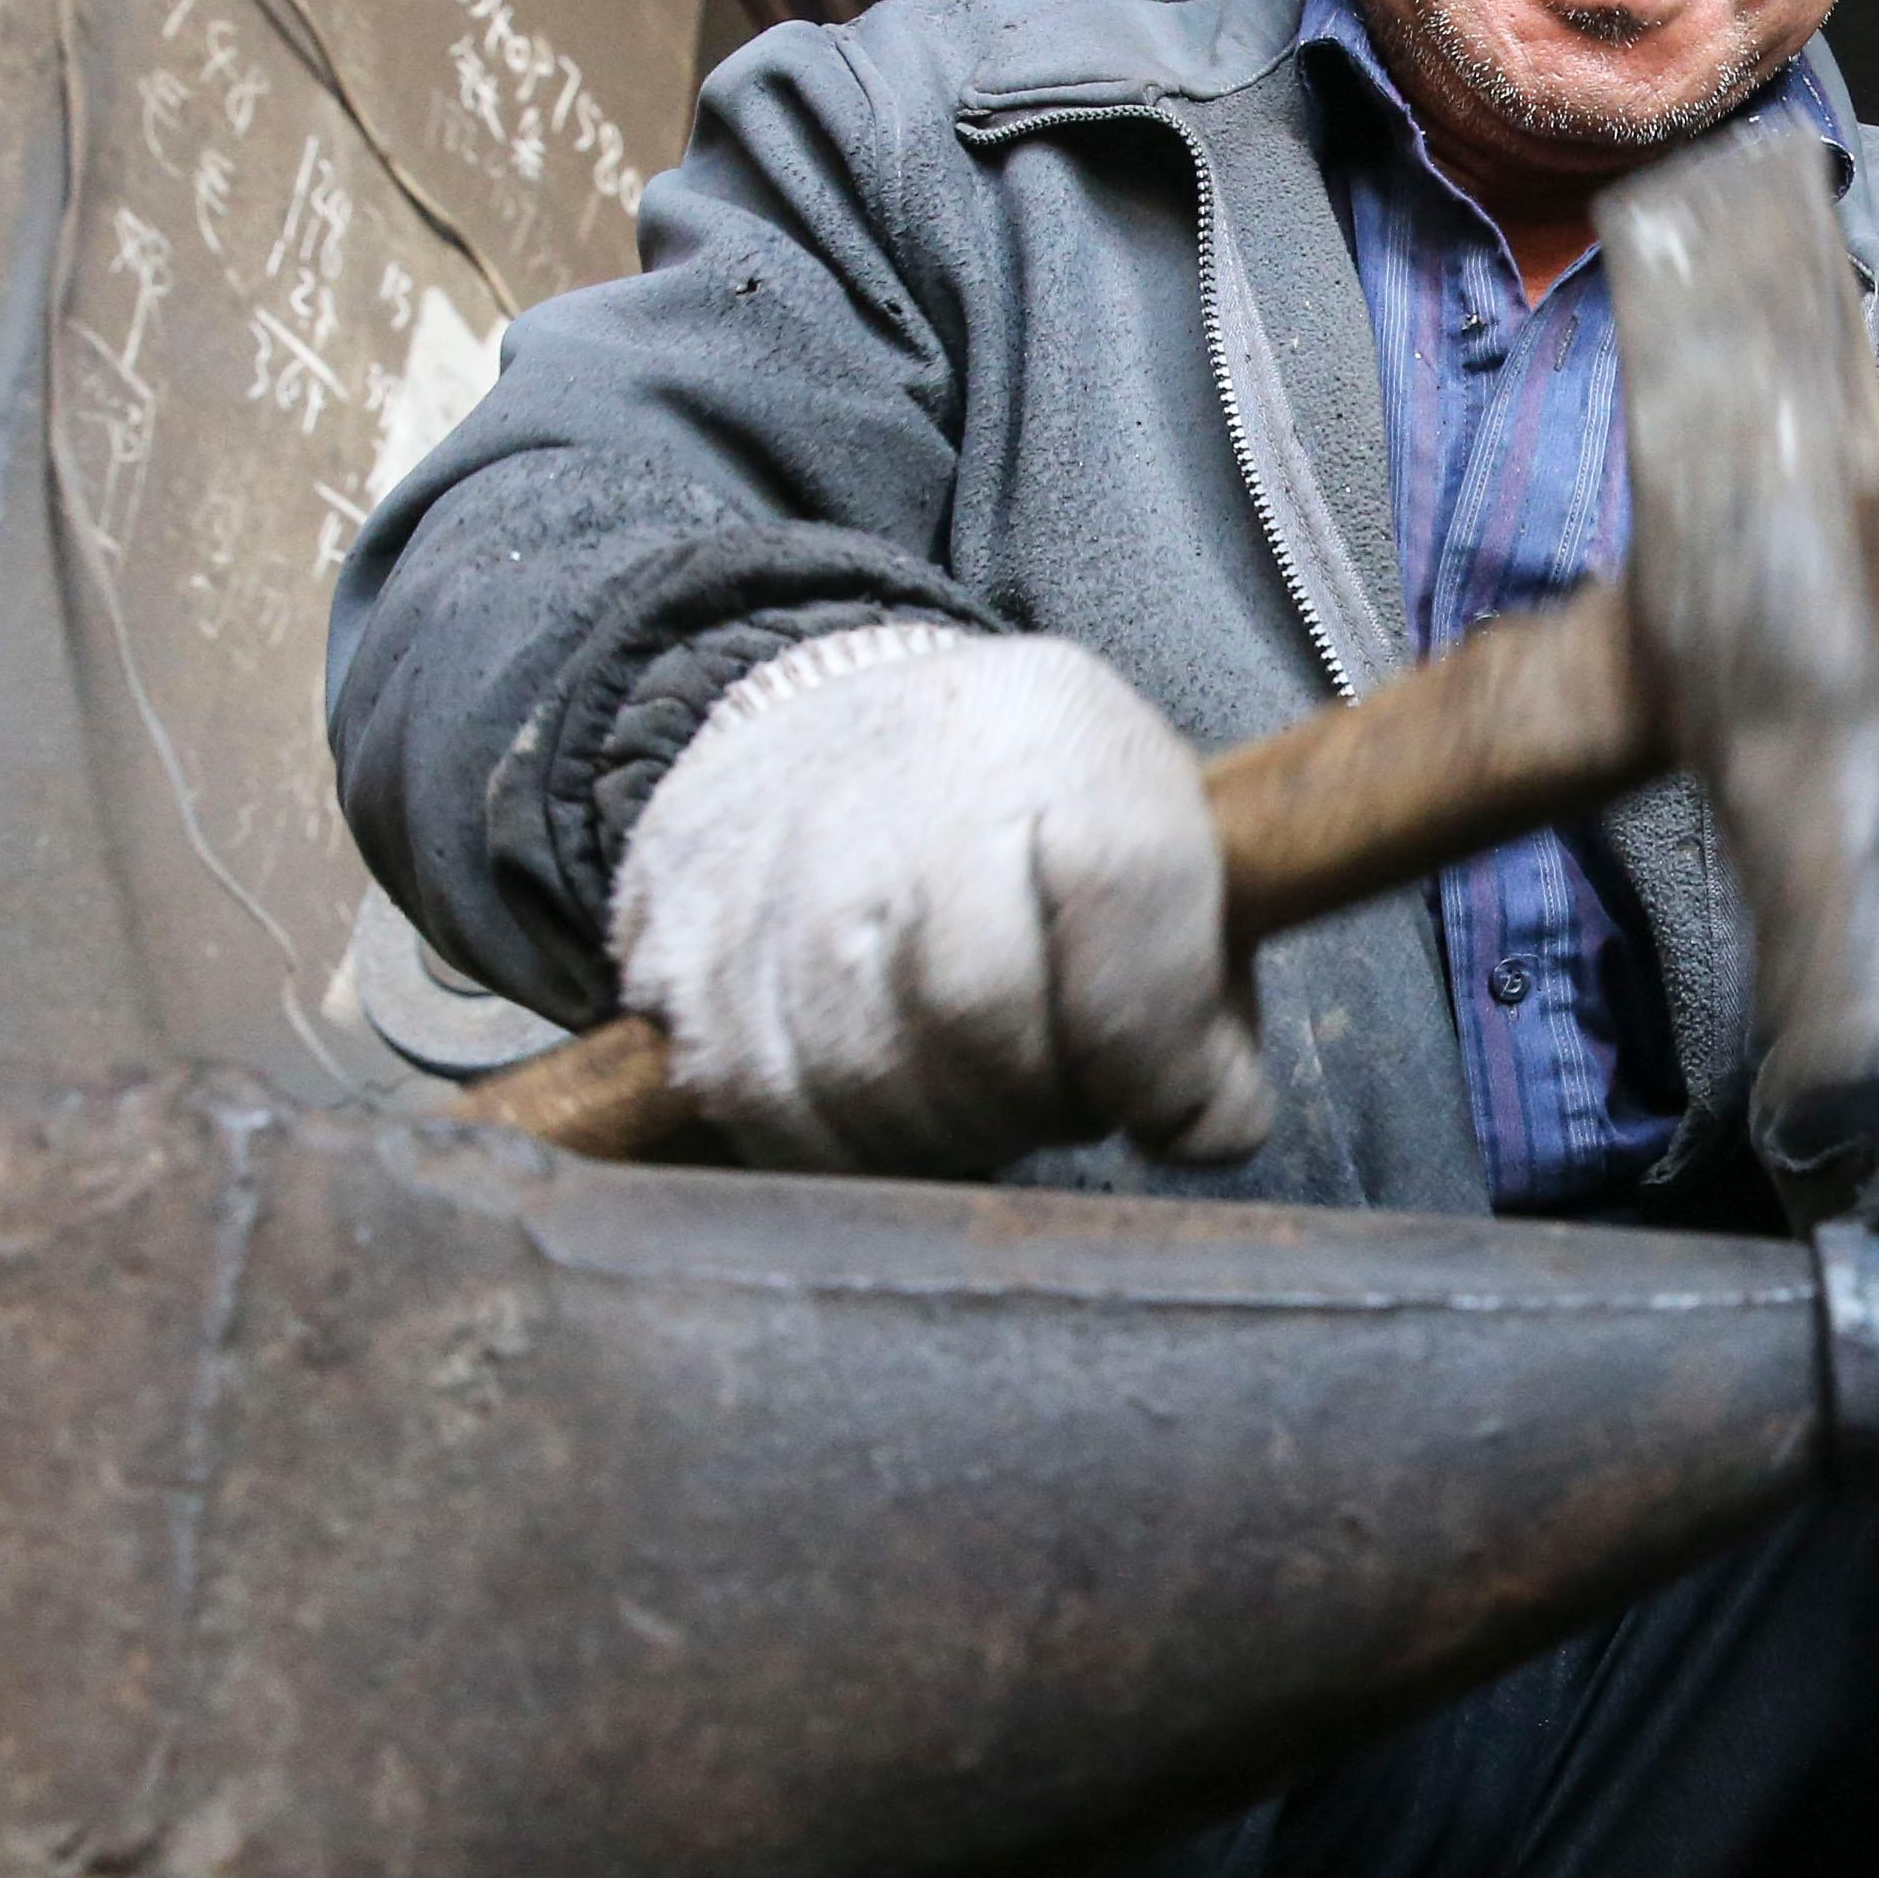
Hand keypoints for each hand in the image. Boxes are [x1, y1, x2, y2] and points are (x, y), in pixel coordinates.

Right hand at [611, 627, 1275, 1177]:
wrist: (825, 734)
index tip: (1169, 1100)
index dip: (1158, 1050)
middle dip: (1047, 1104)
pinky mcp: (674, 956)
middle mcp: (896, 780)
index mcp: (1049, 730)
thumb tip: (1200, 1128)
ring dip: (948, 1136)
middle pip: (982, 1025)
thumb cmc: (1028, 814)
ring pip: (872, 1097)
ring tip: (975, 1086)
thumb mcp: (1155, 840)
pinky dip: (848, 1147)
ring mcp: (766, 870)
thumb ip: (1204, 989)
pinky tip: (885, 1100)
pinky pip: (774, 1122)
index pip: (1123, 900)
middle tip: (1061, 1089)